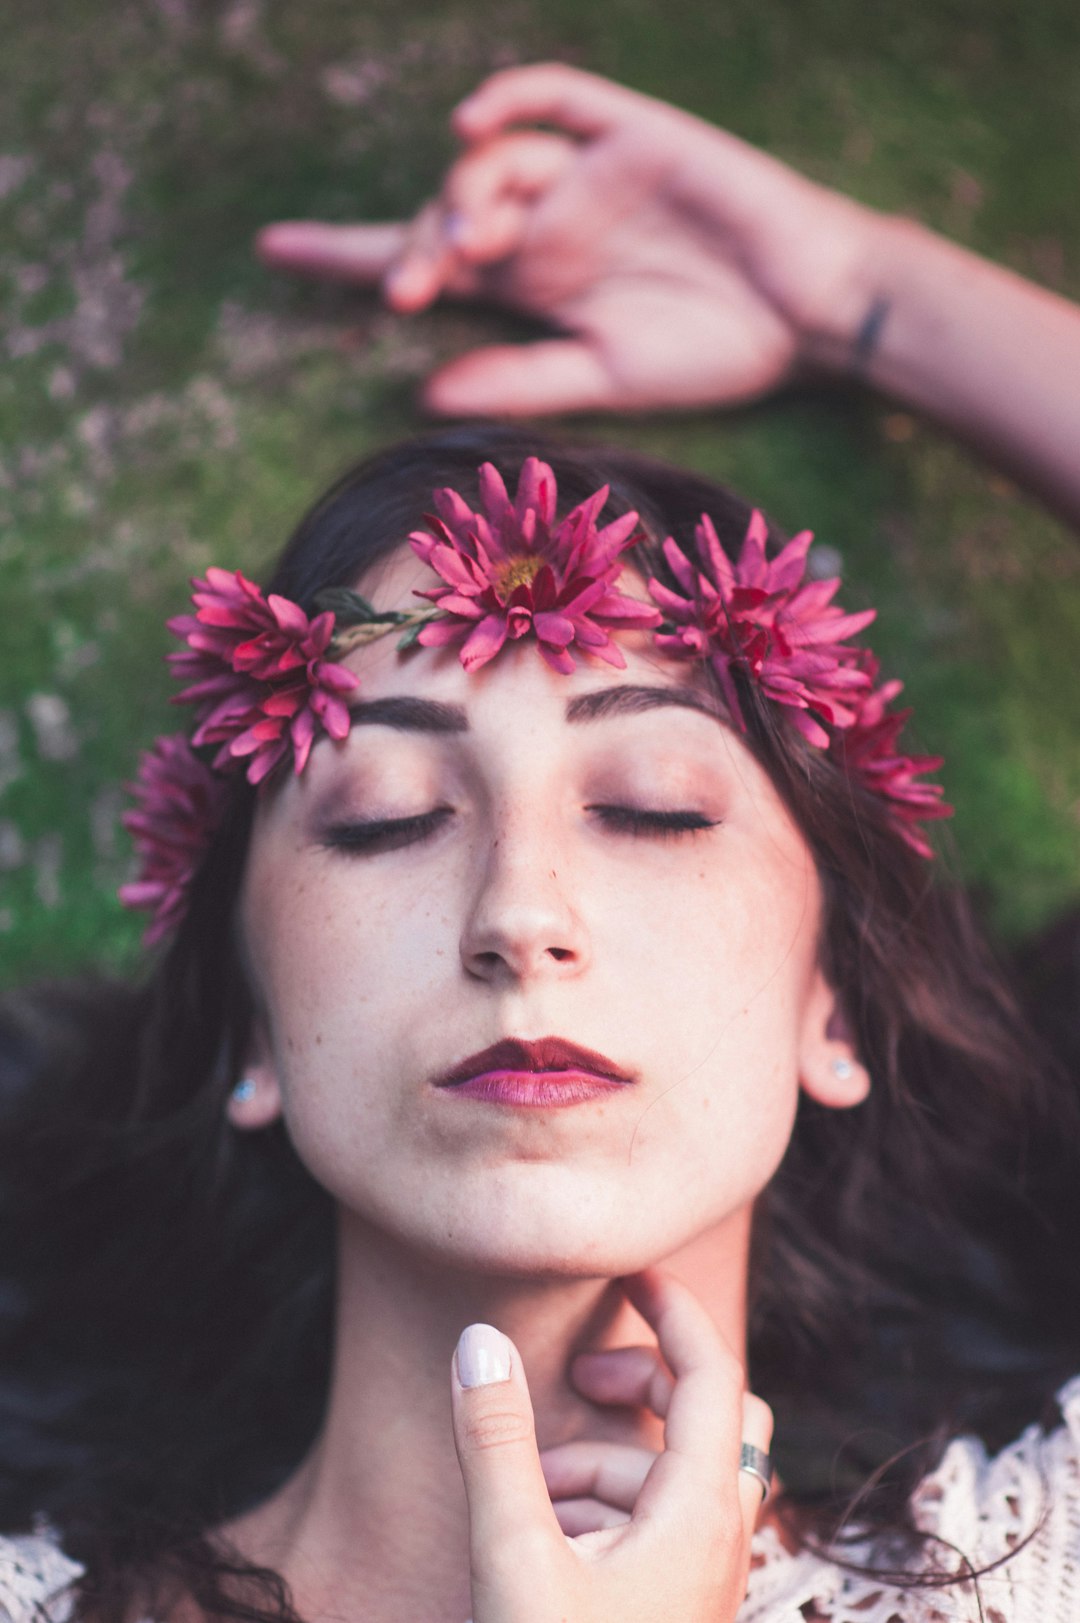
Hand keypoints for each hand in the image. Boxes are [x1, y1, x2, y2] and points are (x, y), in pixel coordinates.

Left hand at [257, 64, 879, 415]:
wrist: (813, 315)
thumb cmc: (719, 353)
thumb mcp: (608, 379)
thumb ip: (521, 379)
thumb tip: (424, 390)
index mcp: (534, 287)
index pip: (427, 263)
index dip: (351, 253)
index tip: (273, 250)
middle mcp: (548, 225)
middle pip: (446, 215)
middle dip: (414, 247)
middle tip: (406, 291)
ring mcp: (587, 176)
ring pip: (491, 160)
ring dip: (462, 196)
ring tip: (466, 247)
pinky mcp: (631, 135)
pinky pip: (557, 97)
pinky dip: (510, 98)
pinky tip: (470, 125)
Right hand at [450, 1268, 772, 1622]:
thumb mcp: (515, 1557)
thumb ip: (497, 1445)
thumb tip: (481, 1343)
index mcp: (701, 1513)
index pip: (714, 1372)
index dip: (674, 1308)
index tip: (629, 1272)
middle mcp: (722, 1540)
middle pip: (710, 1413)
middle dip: (639, 1379)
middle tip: (577, 1376)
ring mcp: (706, 1578)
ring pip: (678, 1474)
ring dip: (606, 1456)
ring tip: (534, 1480)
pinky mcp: (680, 1607)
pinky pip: (662, 1525)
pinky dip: (607, 1505)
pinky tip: (546, 1532)